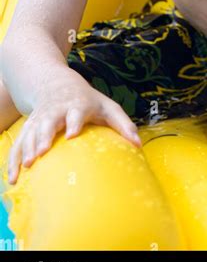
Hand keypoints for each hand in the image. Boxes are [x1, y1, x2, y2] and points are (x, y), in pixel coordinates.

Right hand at [7, 68, 141, 184]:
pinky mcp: (28, 126)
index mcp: (78, 105)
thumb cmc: (88, 100)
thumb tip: (139, 145)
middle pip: (49, 122)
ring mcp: (40, 118)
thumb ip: (123, 124)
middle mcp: (56, 110)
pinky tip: (13, 178)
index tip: (72, 134)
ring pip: (31, 132)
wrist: (55, 83)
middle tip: (42, 153)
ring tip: (28, 166)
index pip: (76, 112)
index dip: (74, 121)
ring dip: (28, 148)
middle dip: (45, 136)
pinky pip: (19, 143)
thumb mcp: (107, 107)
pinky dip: (14, 159)